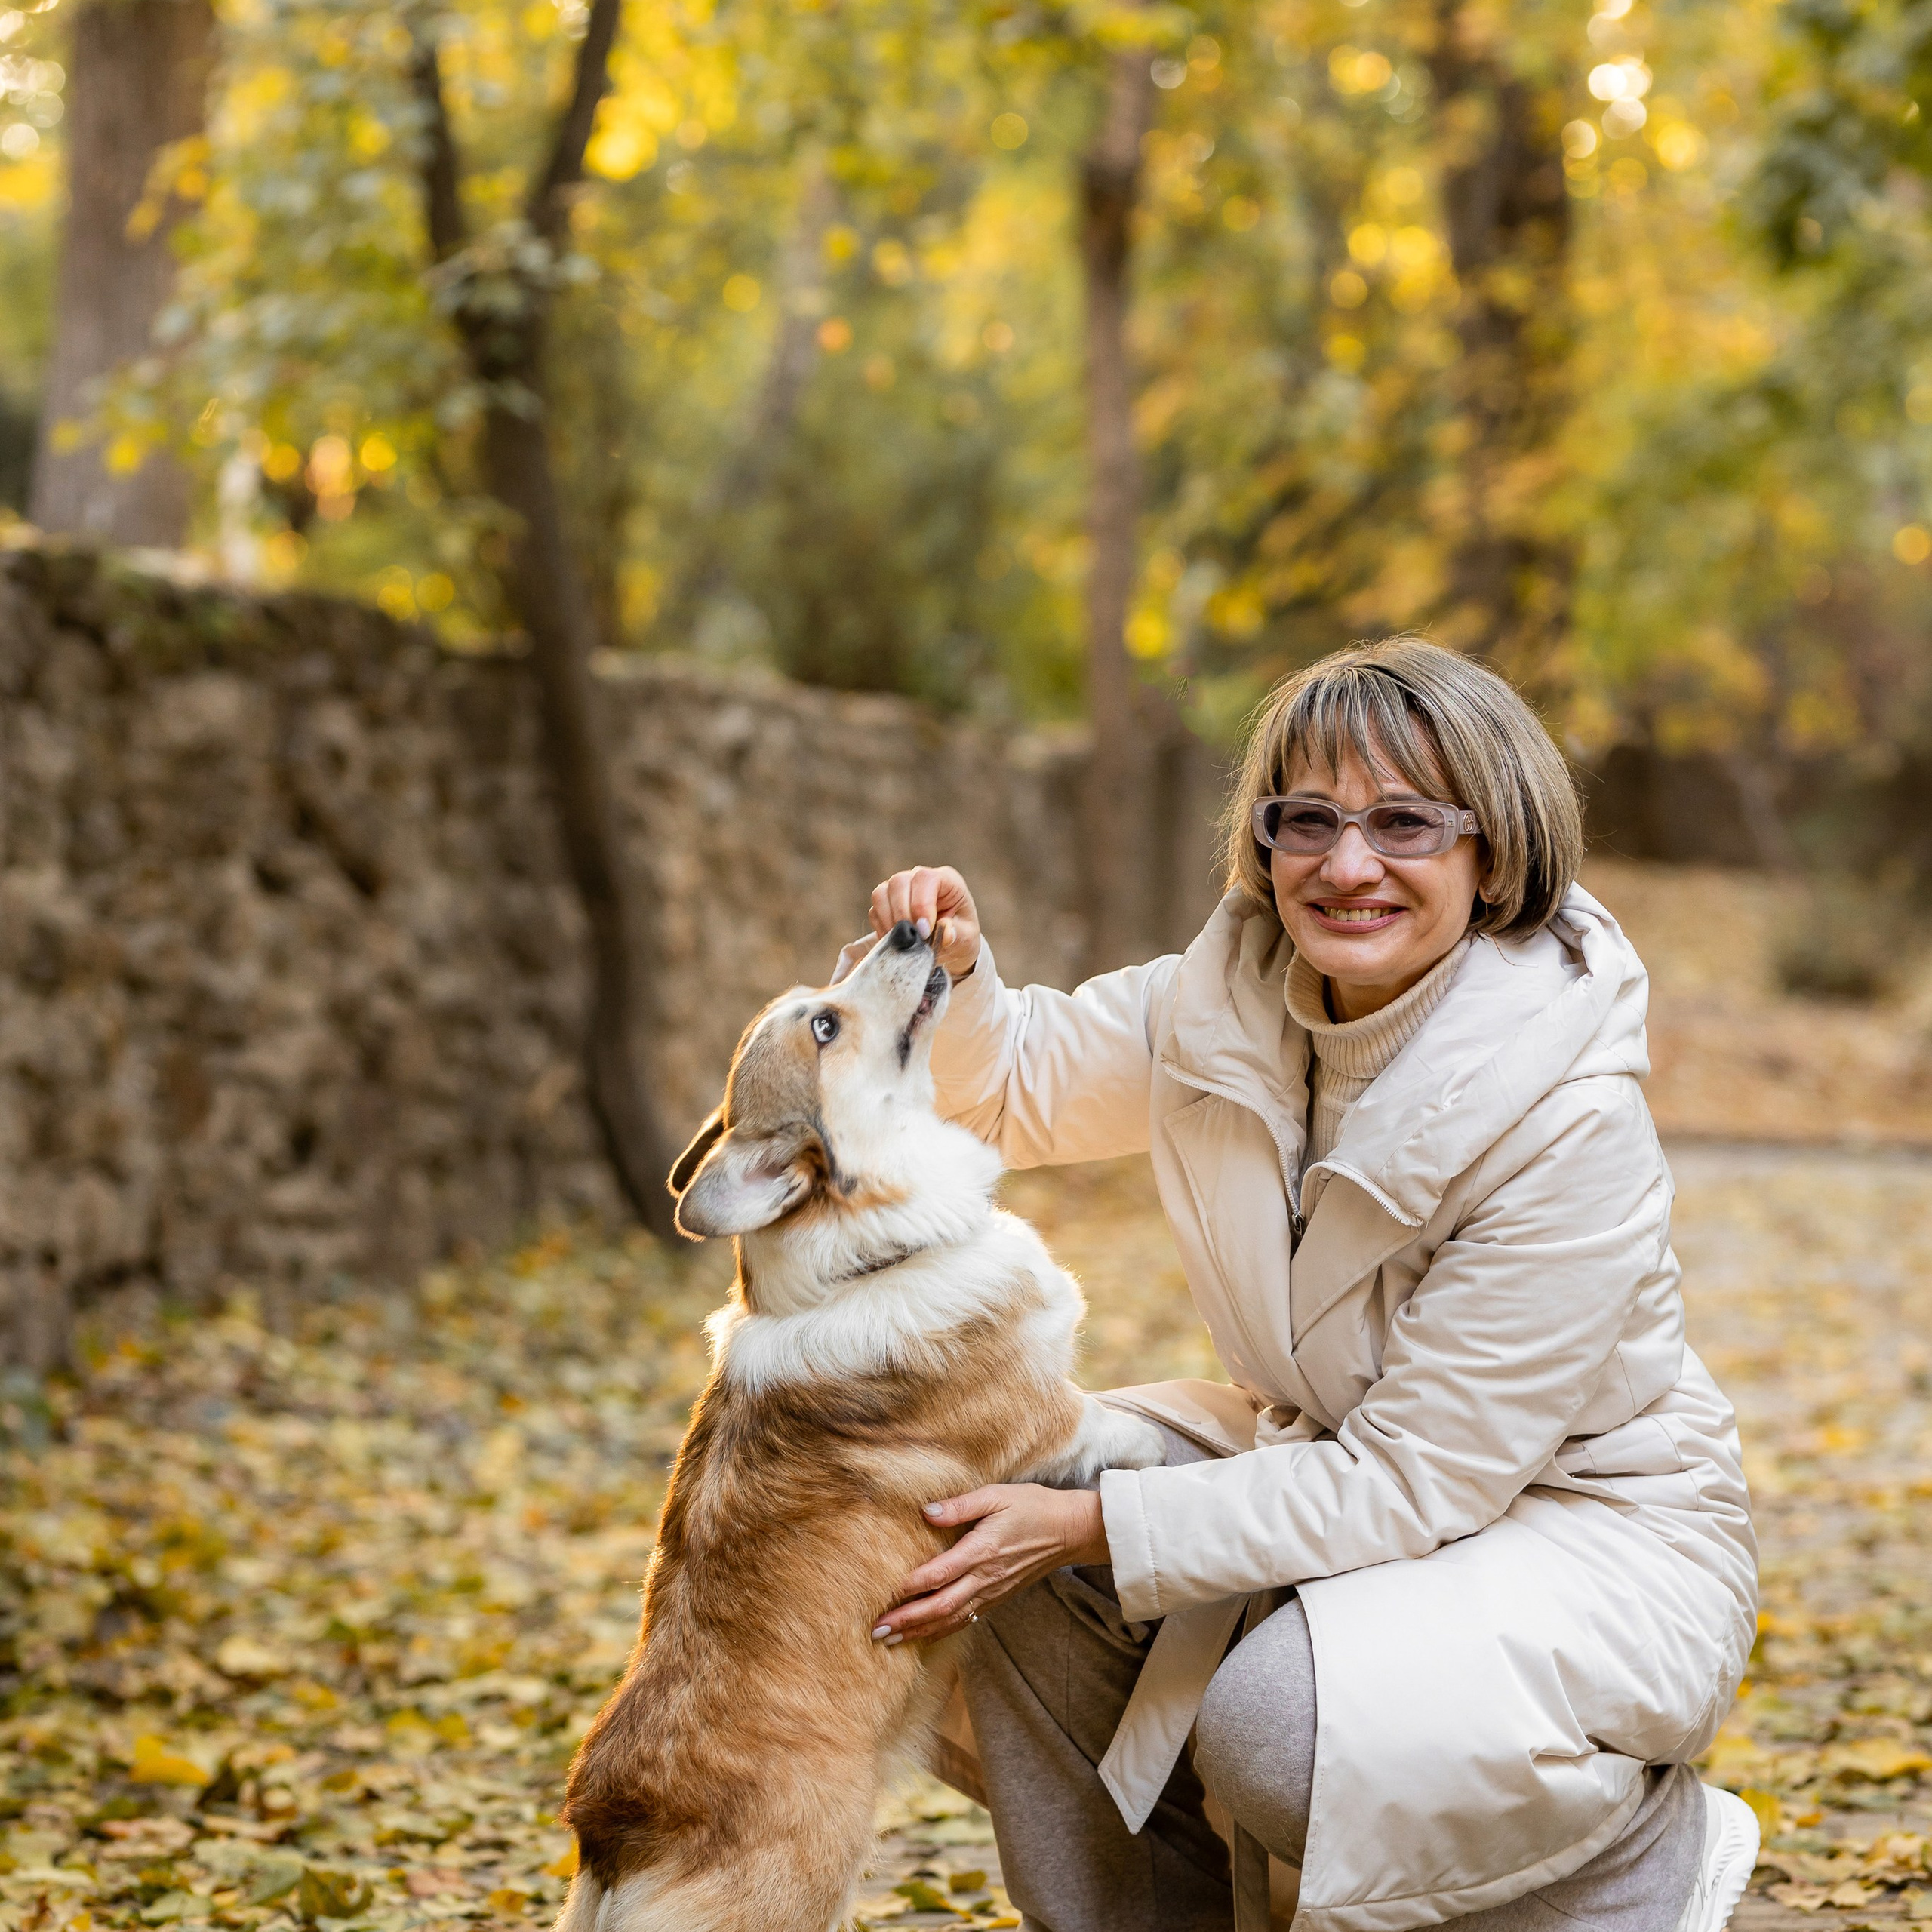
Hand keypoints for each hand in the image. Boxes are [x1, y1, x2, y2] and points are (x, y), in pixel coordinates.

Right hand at [870, 867, 980, 978]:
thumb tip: (945, 931)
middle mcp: (919, 878)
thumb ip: (957, 934)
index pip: (925, 878)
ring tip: (905, 941)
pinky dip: (883, 928)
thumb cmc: (960, 935)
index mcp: (946, 880)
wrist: (951, 946)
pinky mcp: (886, 903)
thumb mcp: (966, 937)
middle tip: (914, 939)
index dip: (921, 904)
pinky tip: (897, 940)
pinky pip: (874, 911)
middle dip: (903, 914)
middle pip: (899, 882)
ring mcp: (900, 888)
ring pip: (881, 893)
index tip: (925, 930)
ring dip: (890, 921)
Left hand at [872, 1484, 1108, 1645]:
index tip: (882, 1596)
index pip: (938, 1575)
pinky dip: (943, 1630)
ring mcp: (992, 1592)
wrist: (1068, 1531)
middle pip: (940, 1606)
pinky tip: (925, 1636)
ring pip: (951, 1619)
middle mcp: (985, 1578)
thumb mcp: (996, 1495)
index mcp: (981, 1551)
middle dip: (907, 1621)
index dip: (909, 1588)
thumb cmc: (1031, 1507)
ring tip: (890, 1642)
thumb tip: (927, 1511)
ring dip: (919, 1632)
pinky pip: (967, 1619)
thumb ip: (960, 1505)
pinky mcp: (998, 1598)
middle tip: (876, 1632)